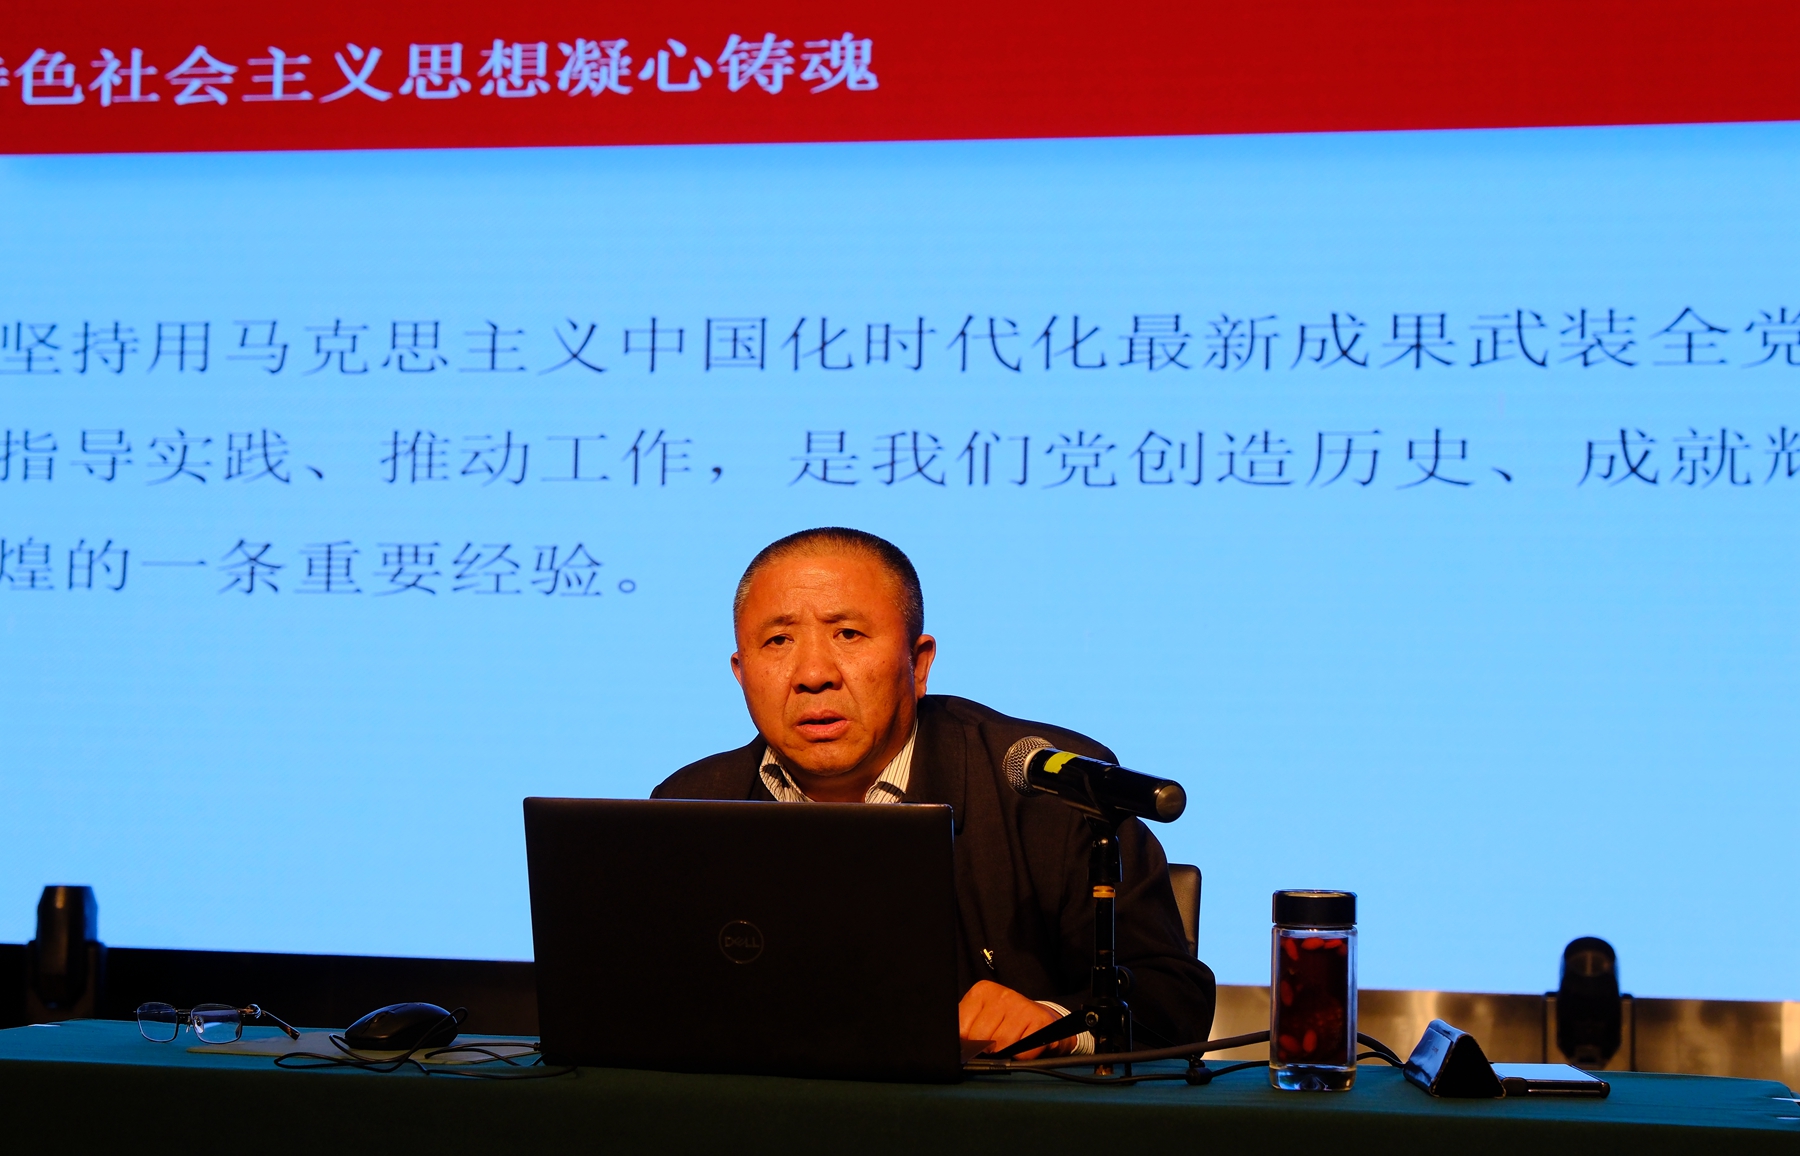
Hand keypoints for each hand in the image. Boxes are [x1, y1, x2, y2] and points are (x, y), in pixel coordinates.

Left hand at [957, 980, 1076, 1059]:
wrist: (1044, 1020)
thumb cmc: (1007, 1021)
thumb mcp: (982, 1016)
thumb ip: (966, 1026)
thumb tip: (955, 1047)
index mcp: (982, 991)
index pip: (961, 1028)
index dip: (968, 1041)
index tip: (977, 1039)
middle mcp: (1003, 994)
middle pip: (981, 1039)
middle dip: (987, 1048)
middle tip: (997, 1042)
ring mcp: (1023, 1006)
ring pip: (1001, 1047)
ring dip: (1005, 1053)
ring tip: (1011, 1042)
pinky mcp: (1041, 1021)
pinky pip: (1022, 1053)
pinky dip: (1022, 1057)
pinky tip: (1025, 1045)